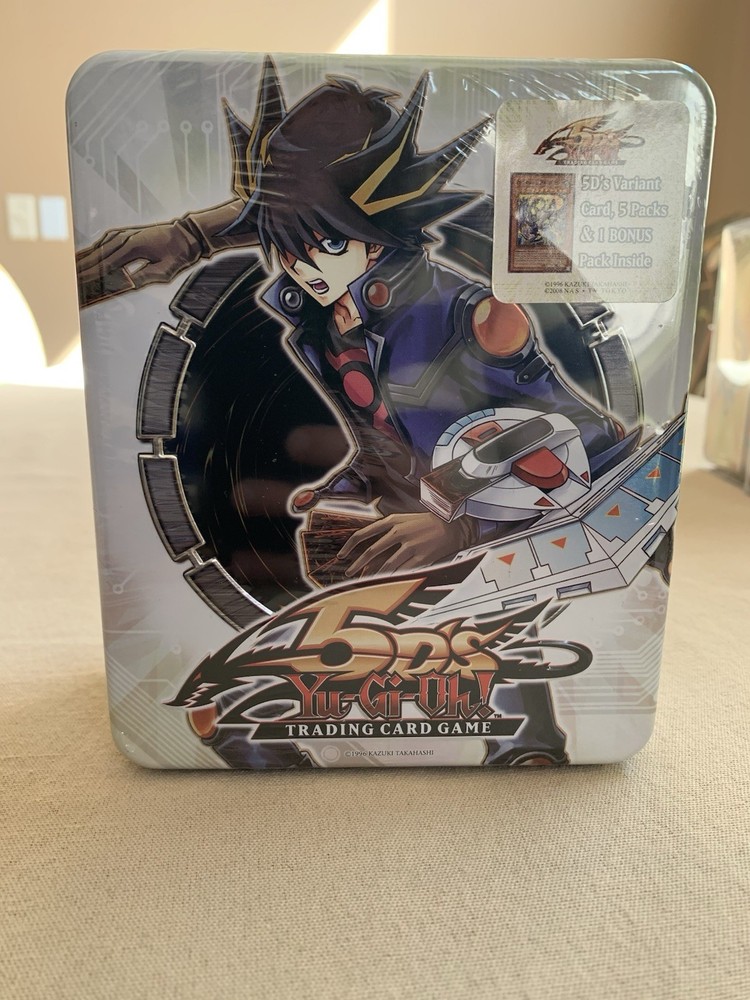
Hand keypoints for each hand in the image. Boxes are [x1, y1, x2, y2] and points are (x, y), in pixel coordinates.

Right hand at [75, 220, 201, 305]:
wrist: (186, 235)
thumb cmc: (178, 252)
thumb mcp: (165, 270)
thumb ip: (144, 276)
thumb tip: (126, 284)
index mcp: (132, 246)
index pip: (105, 265)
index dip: (90, 277)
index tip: (78, 285)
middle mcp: (123, 238)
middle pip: (95, 257)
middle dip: (80, 271)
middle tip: (67, 282)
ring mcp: (121, 235)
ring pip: (95, 249)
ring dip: (81, 261)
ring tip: (67, 272)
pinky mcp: (122, 235)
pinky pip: (100, 245)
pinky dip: (89, 253)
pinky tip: (81, 259)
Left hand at [337, 511, 471, 576]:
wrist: (452, 525)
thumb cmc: (424, 523)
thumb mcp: (403, 520)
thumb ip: (386, 533)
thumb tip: (368, 552)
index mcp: (392, 521)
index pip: (364, 533)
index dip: (350, 546)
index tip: (341, 555)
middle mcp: (399, 532)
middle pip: (372, 551)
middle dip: (357, 564)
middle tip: (348, 573)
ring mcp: (411, 545)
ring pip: (386, 565)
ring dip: (374, 576)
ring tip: (364, 582)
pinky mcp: (422, 557)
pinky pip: (403, 572)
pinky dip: (393, 579)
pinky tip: (385, 585)